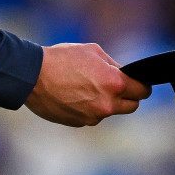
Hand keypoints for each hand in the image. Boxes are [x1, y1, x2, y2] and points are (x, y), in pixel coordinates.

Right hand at [25, 43, 150, 126]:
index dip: (142, 85)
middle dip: (128, 97)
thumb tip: (125, 74)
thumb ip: (114, 66)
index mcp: (114, 84)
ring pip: (110, 111)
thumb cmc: (62, 59)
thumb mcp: (93, 52)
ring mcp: (93, 116)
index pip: (142, 91)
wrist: (32, 76)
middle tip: (116, 87)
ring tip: (86, 87)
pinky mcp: (79, 123)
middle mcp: (107, 104)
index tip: (139, 83)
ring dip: (105, 102)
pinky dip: (88, 108)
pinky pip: (92, 116)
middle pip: (132, 106)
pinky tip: (74, 95)